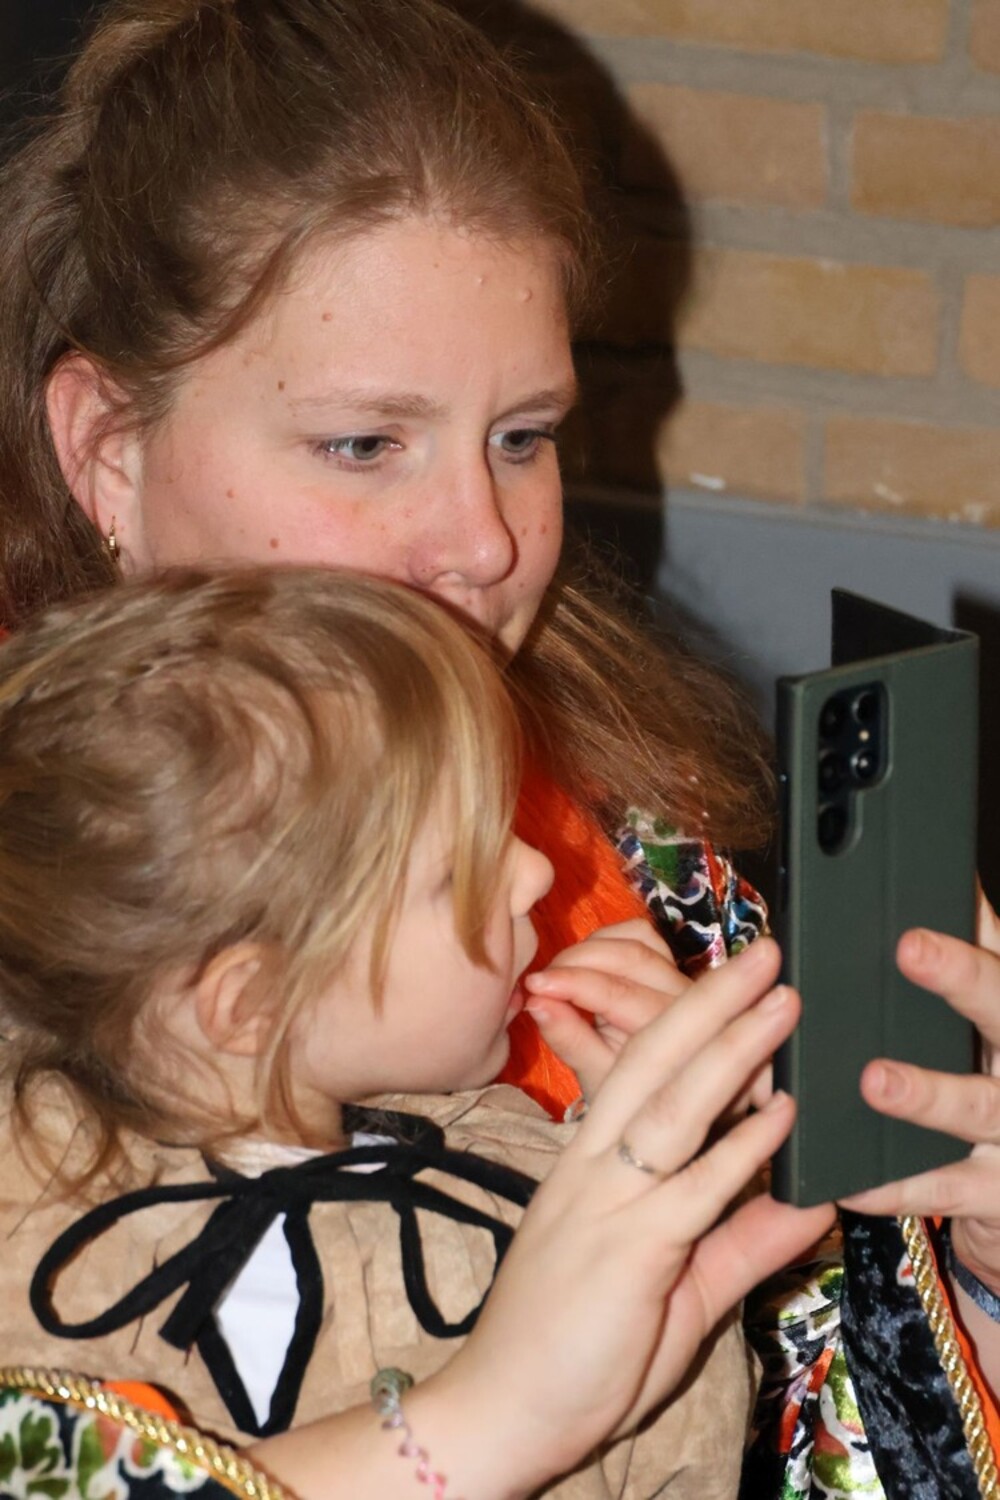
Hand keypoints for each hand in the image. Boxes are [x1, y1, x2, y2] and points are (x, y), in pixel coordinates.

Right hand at [440, 938, 833, 1494]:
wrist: (502, 1407)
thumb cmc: (573, 1345)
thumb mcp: (674, 1285)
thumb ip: (741, 1241)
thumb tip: (811, 1201)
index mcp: (593, 1162)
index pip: (641, 1070)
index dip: (690, 1023)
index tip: (739, 983)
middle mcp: (595, 1165)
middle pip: (652, 1062)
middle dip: (711, 1002)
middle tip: (765, 953)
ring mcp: (607, 1202)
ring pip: (672, 1106)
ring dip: (732, 1049)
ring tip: (781, 1001)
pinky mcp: (626, 1251)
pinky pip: (691, 1188)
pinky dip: (740, 1149)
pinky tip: (780, 1114)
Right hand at [524, 918, 688, 1099]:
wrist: (658, 1100)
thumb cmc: (625, 1097)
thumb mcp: (594, 1078)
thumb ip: (568, 1038)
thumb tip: (533, 1002)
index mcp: (673, 1032)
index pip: (619, 994)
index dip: (572, 983)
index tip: (532, 985)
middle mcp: (687, 999)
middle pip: (632, 956)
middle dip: (577, 960)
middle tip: (539, 980)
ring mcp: (683, 978)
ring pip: (639, 939)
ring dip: (591, 947)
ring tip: (558, 971)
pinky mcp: (672, 965)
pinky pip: (643, 935)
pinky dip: (609, 938)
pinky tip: (584, 958)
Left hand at [839, 902, 999, 1292]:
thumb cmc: (994, 1086)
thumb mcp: (994, 1023)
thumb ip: (981, 956)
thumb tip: (952, 882)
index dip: (971, 940)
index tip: (924, 913)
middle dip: (962, 978)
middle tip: (910, 947)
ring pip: (976, 1105)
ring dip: (927, 1093)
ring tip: (875, 1079)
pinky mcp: (998, 1194)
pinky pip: (943, 1188)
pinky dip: (894, 1184)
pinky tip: (850, 1176)